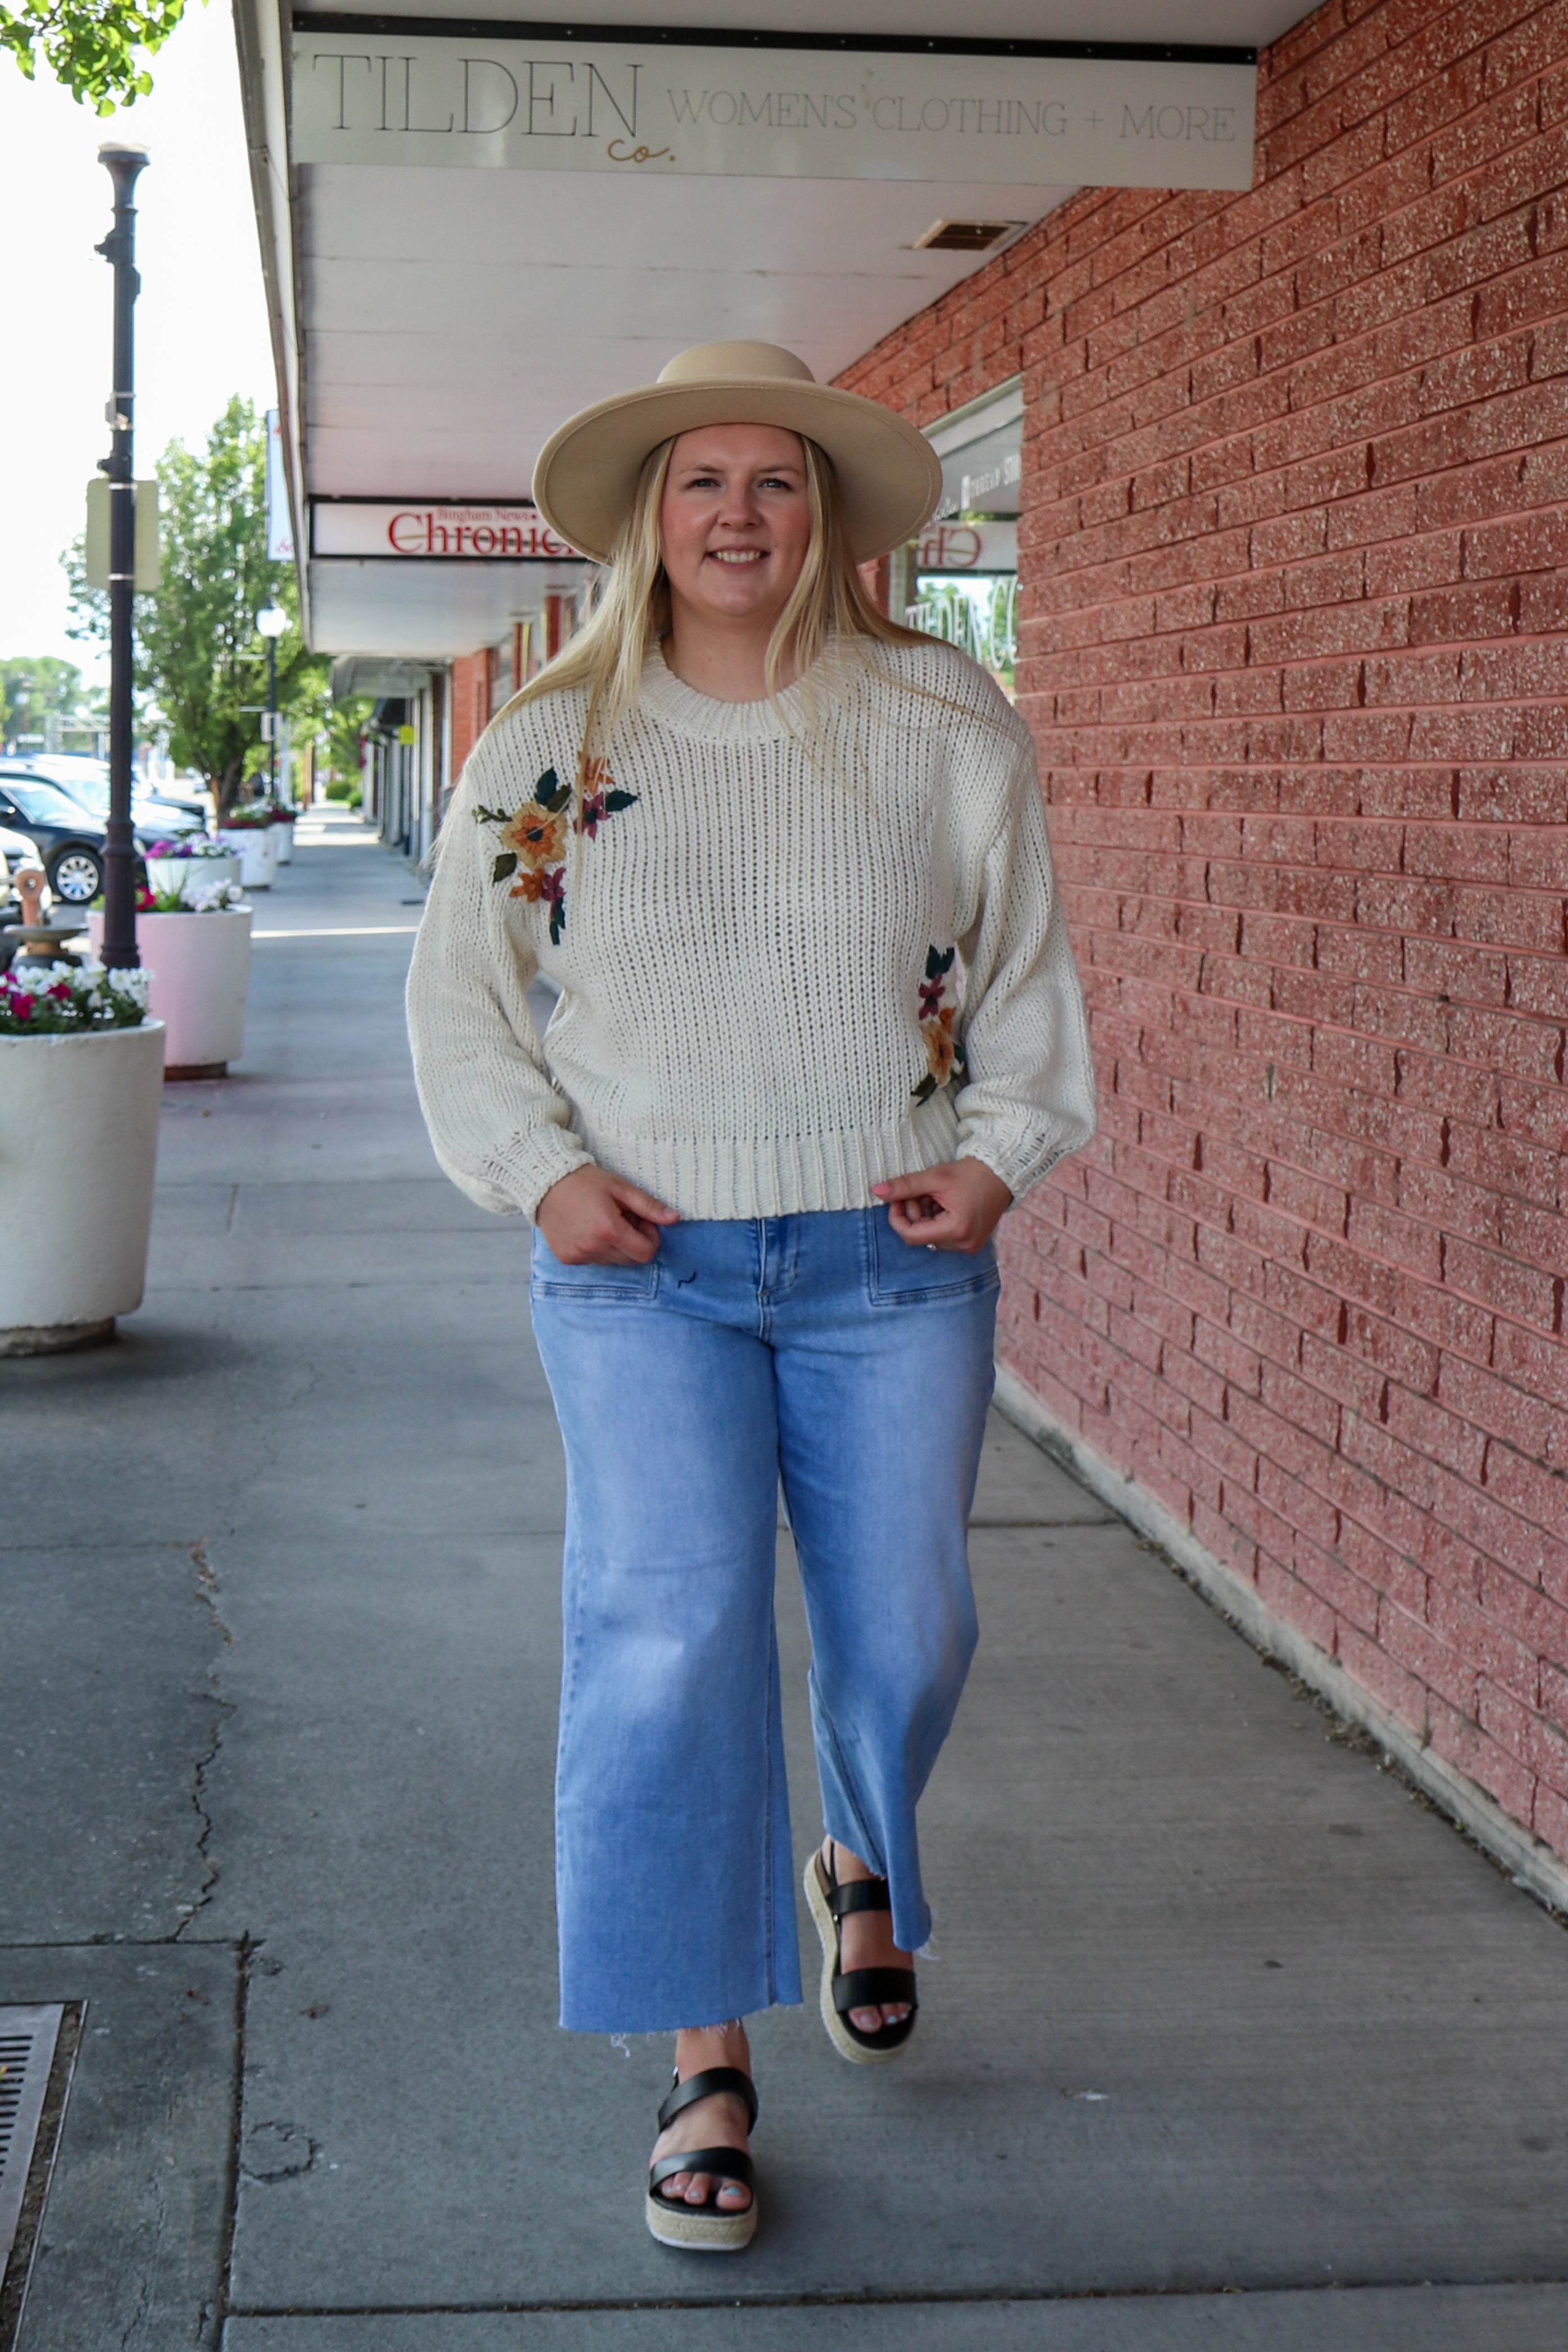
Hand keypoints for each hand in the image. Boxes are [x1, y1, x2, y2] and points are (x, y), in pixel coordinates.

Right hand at [536, 1164, 678, 1264]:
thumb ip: (649, 1206)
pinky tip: (587, 1228)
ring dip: (616, 1246)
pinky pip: (593, 1261)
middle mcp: (592, 1248)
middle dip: (634, 1242)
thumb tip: (675, 1219)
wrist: (546, 1182)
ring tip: (603, 1221)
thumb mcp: (621, 1188)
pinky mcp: (566, 1259)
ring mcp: (577, 1255)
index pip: (645, 1253)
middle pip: (631, 1260)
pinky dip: (597, 1248)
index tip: (642, 1220)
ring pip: (612, 1262)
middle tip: (623, 1218)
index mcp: (609, 1230)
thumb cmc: (586, 1181)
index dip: (650, 1238)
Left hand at [872, 1159, 1011, 1253]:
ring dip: (924, 1215)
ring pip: (930, 1235)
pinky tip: (943, 1202)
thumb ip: (904, 1186)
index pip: (911, 1235)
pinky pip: (943, 1235)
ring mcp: (969, 1245)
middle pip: (920, 1236)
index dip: (898, 1217)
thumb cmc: (972, 1173)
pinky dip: (936, 1219)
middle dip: (913, 1213)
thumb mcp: (935, 1177)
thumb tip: (875, 1191)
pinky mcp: (972, 1241)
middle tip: (917, 1191)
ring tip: (933, 1194)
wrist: (1003, 1173)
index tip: (896, 1199)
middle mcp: (964, 1244)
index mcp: (956, 1230)